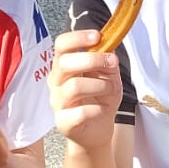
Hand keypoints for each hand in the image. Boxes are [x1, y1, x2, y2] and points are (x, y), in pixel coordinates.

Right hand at [50, 28, 121, 151]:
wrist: (97, 131)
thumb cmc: (99, 100)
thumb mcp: (109, 77)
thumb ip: (108, 62)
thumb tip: (110, 48)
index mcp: (64, 66)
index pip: (62, 45)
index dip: (78, 38)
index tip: (97, 36)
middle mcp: (56, 82)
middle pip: (64, 63)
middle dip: (92, 60)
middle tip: (112, 62)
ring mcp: (57, 102)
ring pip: (74, 86)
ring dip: (100, 85)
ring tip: (112, 89)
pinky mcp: (63, 122)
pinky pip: (81, 112)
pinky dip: (98, 109)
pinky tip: (103, 109)